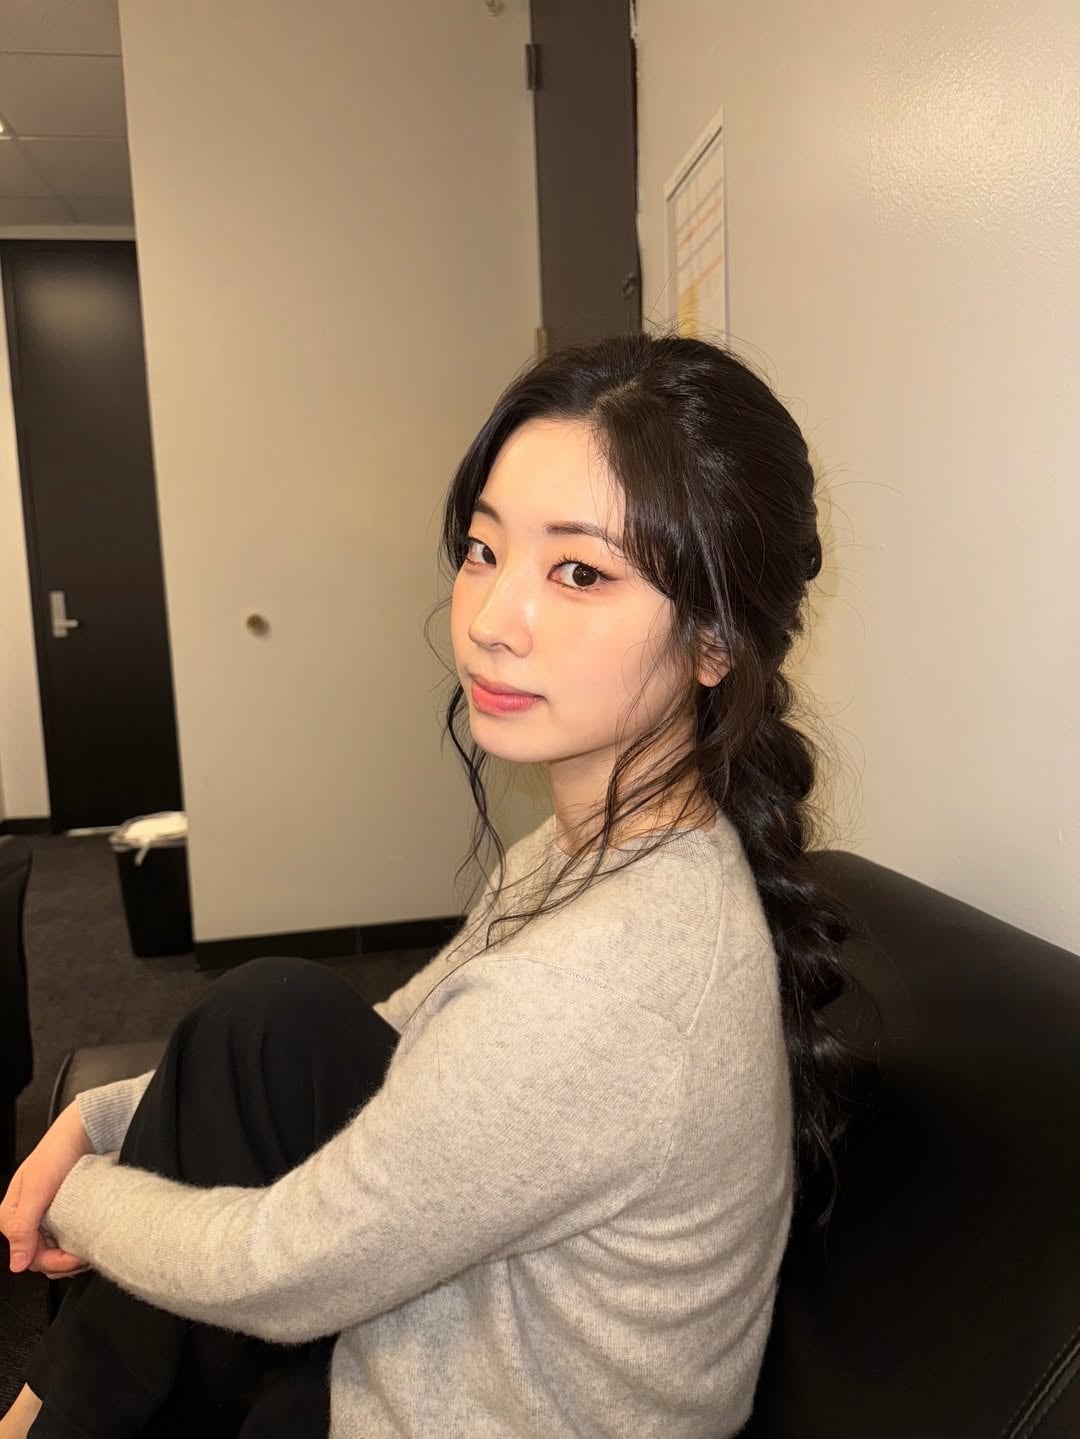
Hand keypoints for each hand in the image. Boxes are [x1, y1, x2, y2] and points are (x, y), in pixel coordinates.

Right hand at [0, 1101, 93, 1277]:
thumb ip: (23, 1226)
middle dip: (62, 1262)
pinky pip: (66, 1238)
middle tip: (86, 1256)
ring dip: (70, 1256)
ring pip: (53, 1250)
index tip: (75, 1259)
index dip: (52, 1261)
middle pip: (39, 1257)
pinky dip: (77, 1244)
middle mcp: (26, 1219)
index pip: (27, 1255)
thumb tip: (16, 1264)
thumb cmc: (57, 1152)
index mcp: (11, 1216)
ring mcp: (45, 1216)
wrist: (83, 1131)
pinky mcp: (62, 1212)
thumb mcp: (37, 1188)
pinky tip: (88, 1240)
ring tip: (89, 1250)